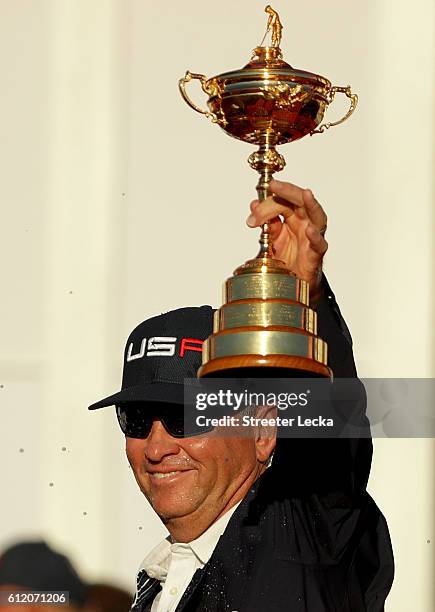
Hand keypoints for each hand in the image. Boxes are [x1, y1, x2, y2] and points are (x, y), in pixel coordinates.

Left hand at [246, 179, 327, 297]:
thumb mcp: (271, 239)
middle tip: (275, 185)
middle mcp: (305, 224)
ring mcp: (312, 238)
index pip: (283, 201)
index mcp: (294, 218)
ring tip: (306, 194)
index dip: (268, 201)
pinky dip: (315, 237)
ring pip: (318, 217)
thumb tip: (254, 204)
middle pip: (301, 202)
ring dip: (312, 204)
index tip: (254, 207)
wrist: (293, 285)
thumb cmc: (287, 259)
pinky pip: (319, 245)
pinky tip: (309, 230)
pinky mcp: (316, 255)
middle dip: (288, 191)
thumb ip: (266, 223)